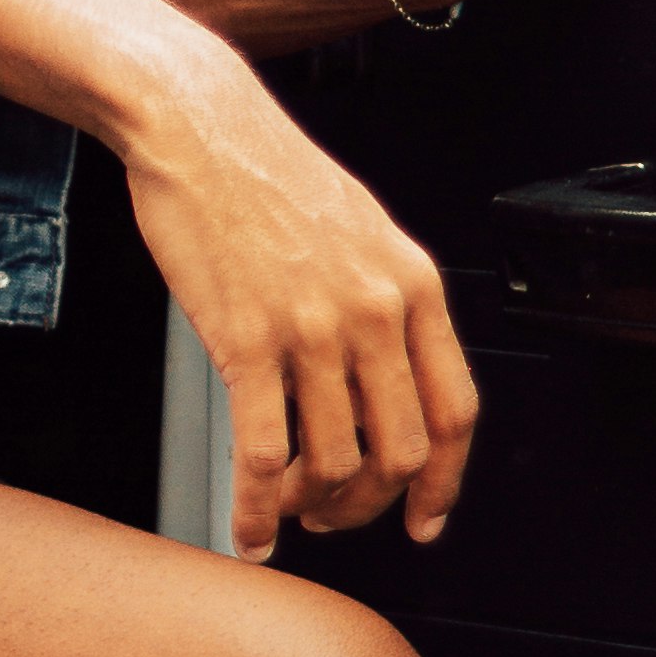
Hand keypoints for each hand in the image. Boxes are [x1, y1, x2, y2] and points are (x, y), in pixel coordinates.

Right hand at [119, 37, 479, 553]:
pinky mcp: (245, 339)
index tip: (425, 519)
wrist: (200, 126)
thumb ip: (387, 299)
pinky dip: (258, 510)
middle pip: (401, 452)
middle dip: (371, 505)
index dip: (444, 482)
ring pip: (335, 462)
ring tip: (290, 511)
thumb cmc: (270, 173)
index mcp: (414, 286)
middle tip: (340, 518)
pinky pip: (263, 454)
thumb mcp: (363, 229)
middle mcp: (375, 313)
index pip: (455, 411)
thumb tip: (390, 374)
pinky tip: (248, 530)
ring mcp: (312, 329)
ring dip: (315, 508)